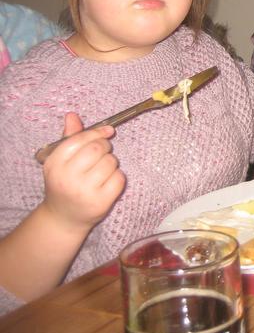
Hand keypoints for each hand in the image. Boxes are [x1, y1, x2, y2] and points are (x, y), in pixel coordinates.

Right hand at [41, 113, 125, 230]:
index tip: (108, 131)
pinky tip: (107, 183)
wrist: (63, 217)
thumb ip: (69, 137)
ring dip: (112, 162)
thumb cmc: (65, 183)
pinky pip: (119, 178)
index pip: (79, 139)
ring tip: (102, 171)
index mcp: (55, 164)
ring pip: (111, 162)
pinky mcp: (100, 202)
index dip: (97, 133)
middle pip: (97, 149)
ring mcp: (84, 191)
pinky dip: (118, 177)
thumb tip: (72, 115)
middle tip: (103, 153)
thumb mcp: (61, 161)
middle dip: (105, 146)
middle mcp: (67, 177)